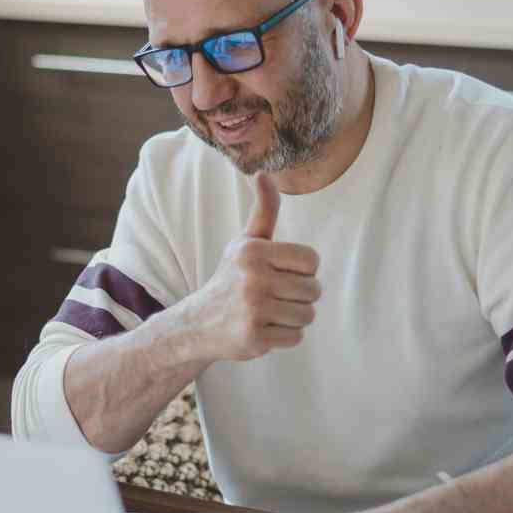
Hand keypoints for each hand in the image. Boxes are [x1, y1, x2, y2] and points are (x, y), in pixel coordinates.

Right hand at [185, 173, 320, 361]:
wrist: (198, 323)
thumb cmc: (231, 277)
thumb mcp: (245, 242)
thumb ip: (264, 211)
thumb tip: (264, 174)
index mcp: (253, 252)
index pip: (311, 260)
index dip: (303, 269)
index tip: (283, 272)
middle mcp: (252, 278)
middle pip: (313, 290)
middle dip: (301, 296)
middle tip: (276, 296)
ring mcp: (252, 310)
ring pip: (307, 315)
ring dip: (295, 317)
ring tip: (271, 312)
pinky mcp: (254, 338)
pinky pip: (296, 337)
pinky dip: (285, 336)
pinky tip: (264, 328)